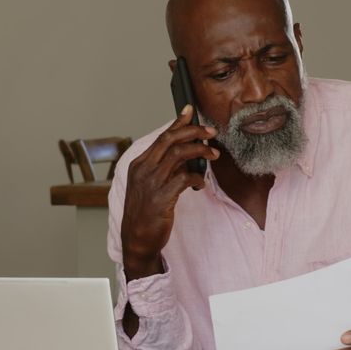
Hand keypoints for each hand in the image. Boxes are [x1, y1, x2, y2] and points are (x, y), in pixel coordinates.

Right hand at [121, 105, 218, 280]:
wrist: (137, 239)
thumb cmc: (145, 212)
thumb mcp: (150, 185)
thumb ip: (165, 167)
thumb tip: (187, 153)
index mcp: (139, 164)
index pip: (162, 136)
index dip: (178, 122)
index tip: (190, 111)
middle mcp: (144, 169)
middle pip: (171, 139)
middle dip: (194, 132)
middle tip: (211, 133)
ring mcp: (152, 182)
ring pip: (180, 154)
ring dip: (200, 152)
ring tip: (213, 156)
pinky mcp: (162, 197)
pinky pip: (185, 179)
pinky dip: (197, 178)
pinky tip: (200, 184)